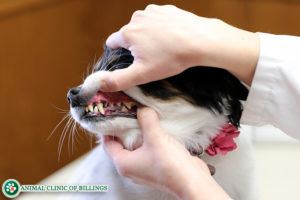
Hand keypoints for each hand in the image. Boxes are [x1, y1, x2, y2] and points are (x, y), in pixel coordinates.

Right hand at [101, 4, 258, 91]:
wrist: (200, 40)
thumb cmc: (171, 58)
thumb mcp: (142, 74)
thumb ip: (119, 80)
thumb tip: (100, 83)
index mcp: (128, 33)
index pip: (112, 43)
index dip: (119, 54)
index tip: (132, 61)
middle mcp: (137, 18)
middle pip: (128, 34)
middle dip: (136, 45)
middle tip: (152, 57)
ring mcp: (153, 11)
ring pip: (143, 26)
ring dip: (148, 35)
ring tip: (163, 47)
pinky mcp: (167, 9)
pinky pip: (157, 20)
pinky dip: (161, 28)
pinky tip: (172, 37)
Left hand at [102, 107, 230, 199]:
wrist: (191, 181)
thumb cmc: (170, 165)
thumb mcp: (156, 137)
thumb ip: (146, 120)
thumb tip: (142, 108)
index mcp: (123, 164)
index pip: (107, 144)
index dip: (108, 128)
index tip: (112, 114)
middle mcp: (131, 168)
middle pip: (121, 144)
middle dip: (124, 128)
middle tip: (128, 112)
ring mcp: (143, 168)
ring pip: (135, 146)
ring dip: (139, 133)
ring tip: (142, 117)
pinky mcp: (154, 167)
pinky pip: (146, 149)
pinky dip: (148, 139)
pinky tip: (155, 128)